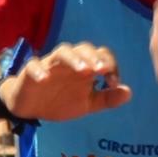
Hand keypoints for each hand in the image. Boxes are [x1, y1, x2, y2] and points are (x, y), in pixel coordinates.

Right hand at [1, 43, 127, 125]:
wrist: (30, 108)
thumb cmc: (59, 101)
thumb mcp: (87, 104)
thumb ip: (106, 99)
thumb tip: (128, 92)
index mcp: (85, 67)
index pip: (101, 55)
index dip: (110, 65)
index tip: (113, 83)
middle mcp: (69, 62)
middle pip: (83, 48)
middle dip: (94, 57)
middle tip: (101, 70)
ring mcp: (49, 65)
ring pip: (62, 52)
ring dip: (73, 59)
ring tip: (83, 70)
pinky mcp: (30, 72)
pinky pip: (33, 66)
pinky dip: (39, 70)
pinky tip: (45, 79)